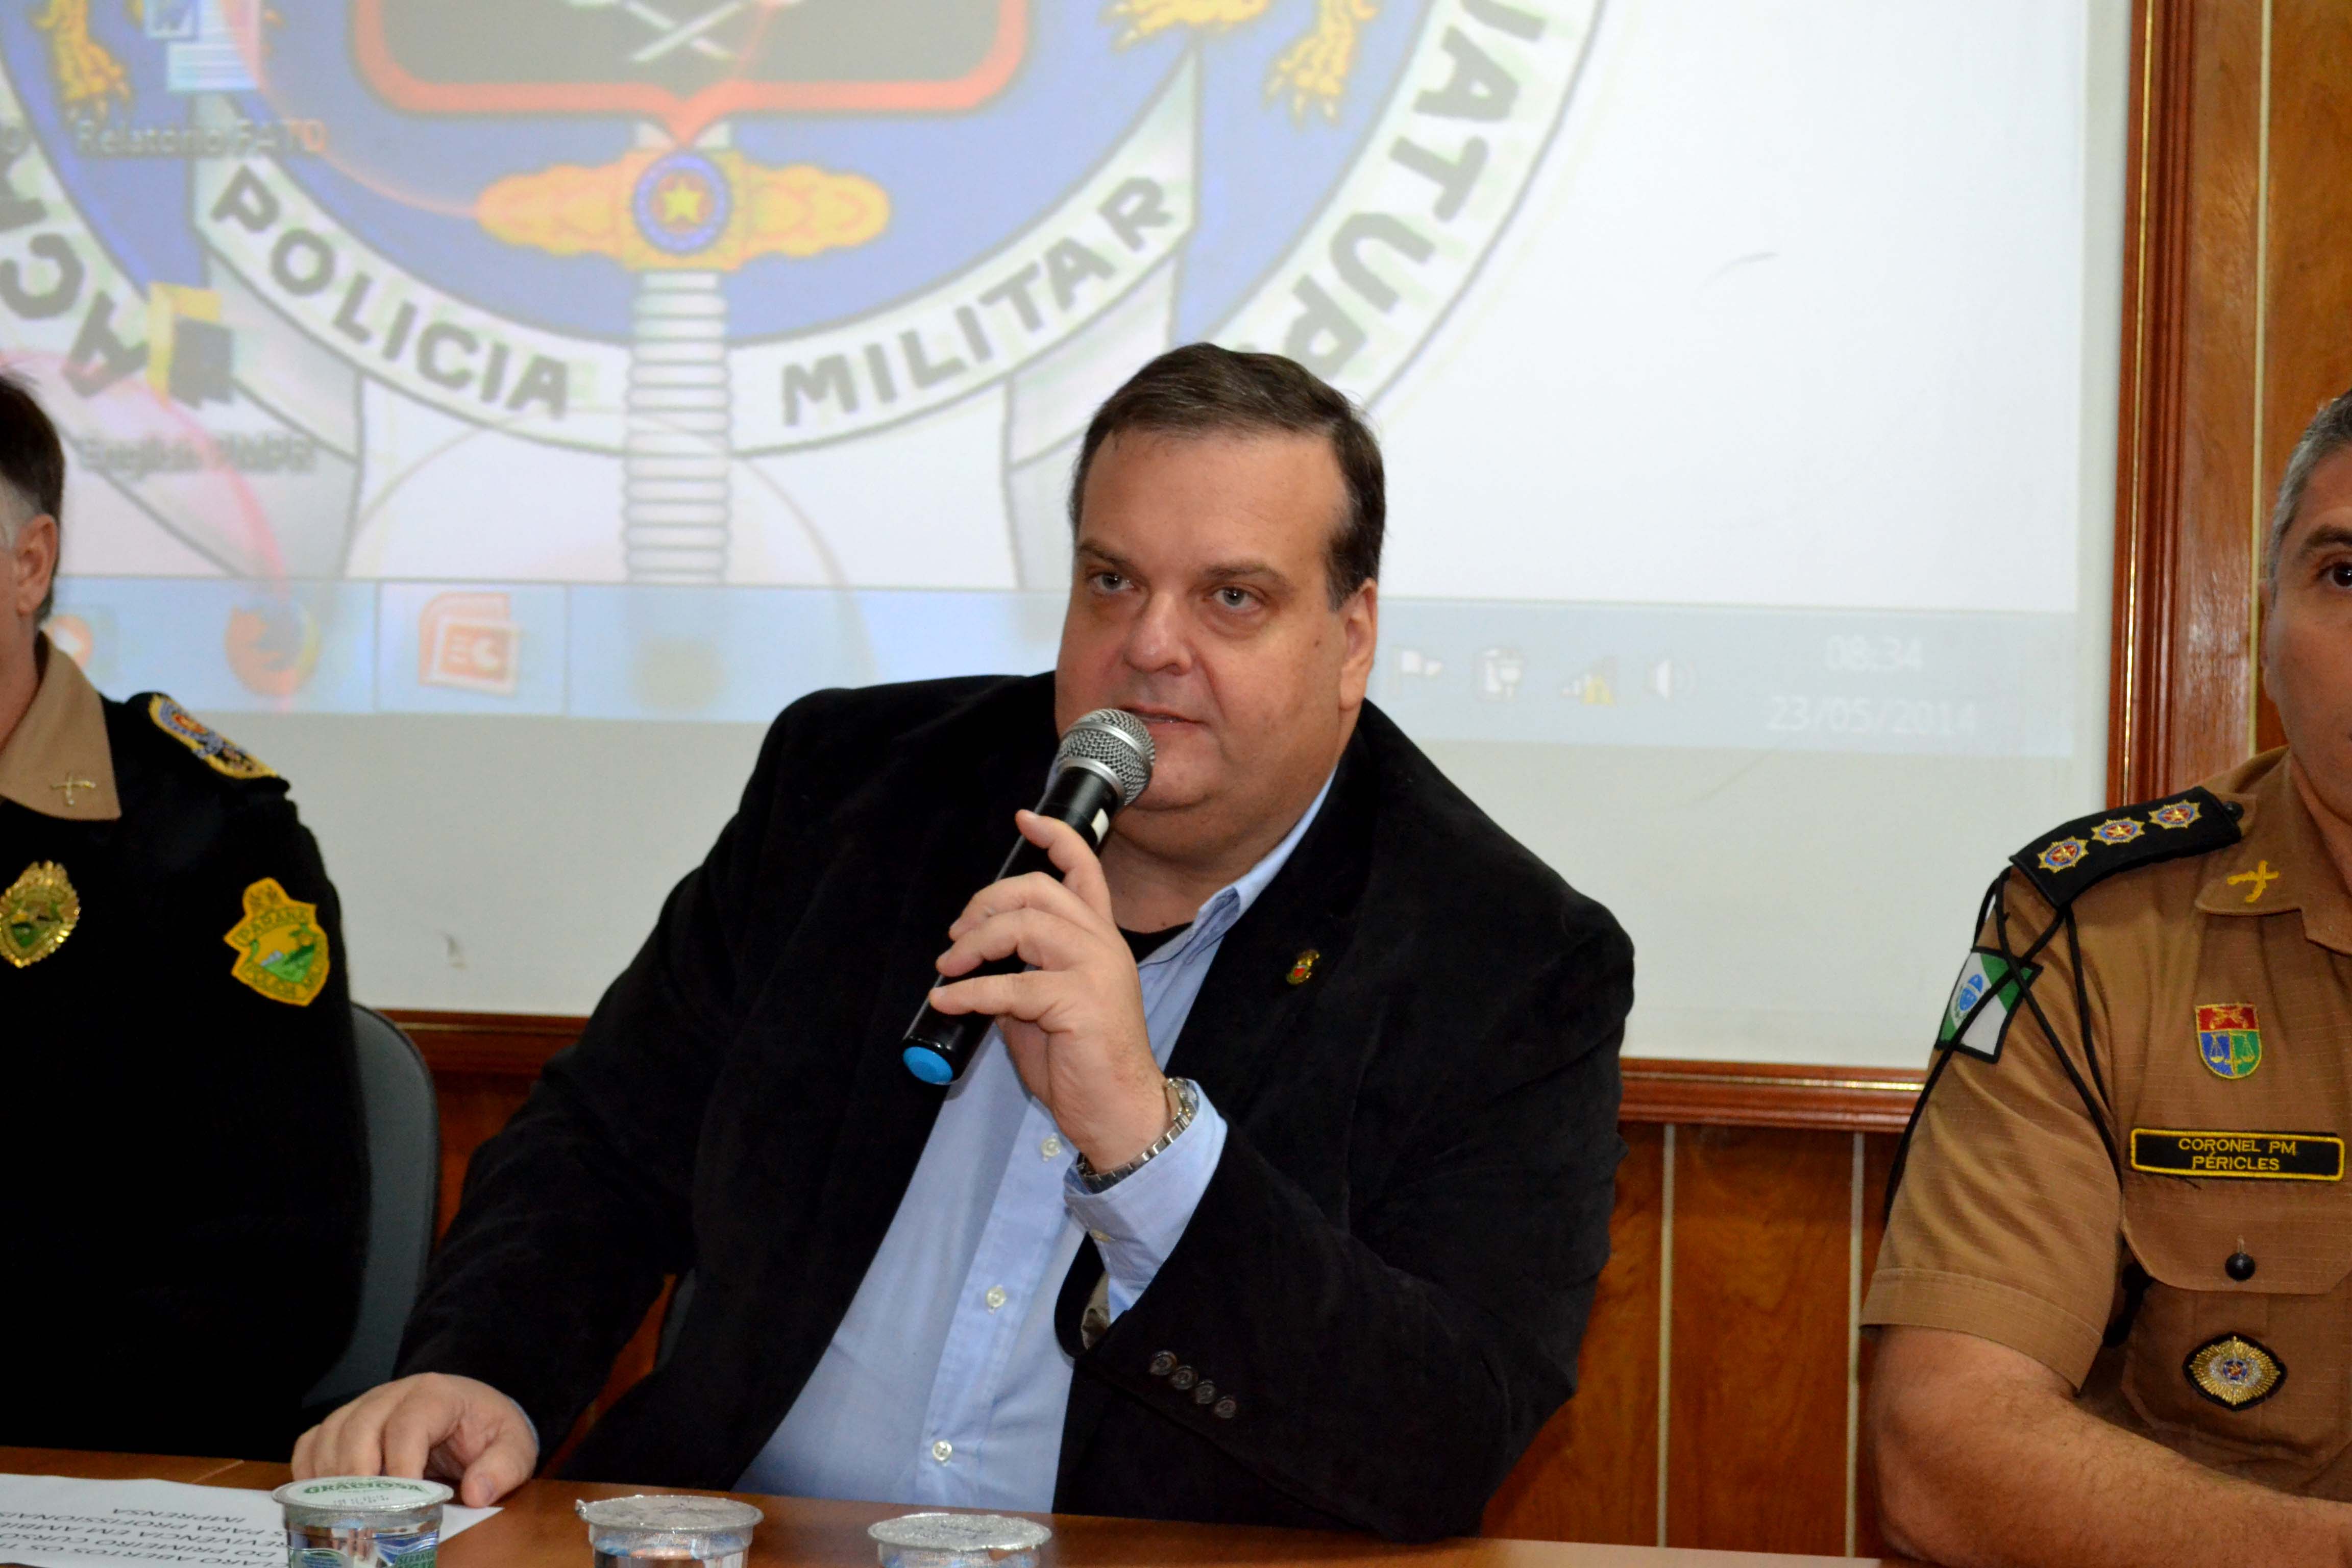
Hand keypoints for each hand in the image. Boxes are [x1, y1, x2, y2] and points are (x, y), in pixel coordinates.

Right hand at [291, 1373, 536, 1506]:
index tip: (404, 1501)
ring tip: (344, 1513)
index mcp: (436, 1394)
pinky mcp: (344, 1424)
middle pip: (359, 1427)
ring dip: (331, 1477)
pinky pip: (312, 1442)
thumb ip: (504, 1466)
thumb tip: (476, 1493)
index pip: (409, 1424)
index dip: (401, 1464)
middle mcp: (393, 1394)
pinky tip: (322, 1500)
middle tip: (365, 1514)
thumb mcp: (514, 1446)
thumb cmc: (489, 1431)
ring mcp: (363, 1406)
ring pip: (331, 1434)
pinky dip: (310, 1471)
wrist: (473, 1411)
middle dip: (358, 1475)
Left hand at [928, 810, 1170, 1168]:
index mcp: (1100, 940)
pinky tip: (949, 1001)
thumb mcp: (1046, 1008)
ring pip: (1025, 927)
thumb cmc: (1083, 1063)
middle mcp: (1103, 945)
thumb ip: (1021, 976)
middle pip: (1039, 889)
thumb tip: (977, 967)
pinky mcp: (1079, 1003)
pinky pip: (1011, 986)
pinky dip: (970, 991)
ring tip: (950, 966)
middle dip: (987, 902)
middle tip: (958, 934)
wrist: (1119, 1111)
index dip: (1055, 839)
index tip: (1024, 819)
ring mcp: (1095, 971)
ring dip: (975, 943)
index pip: (1085, 871)